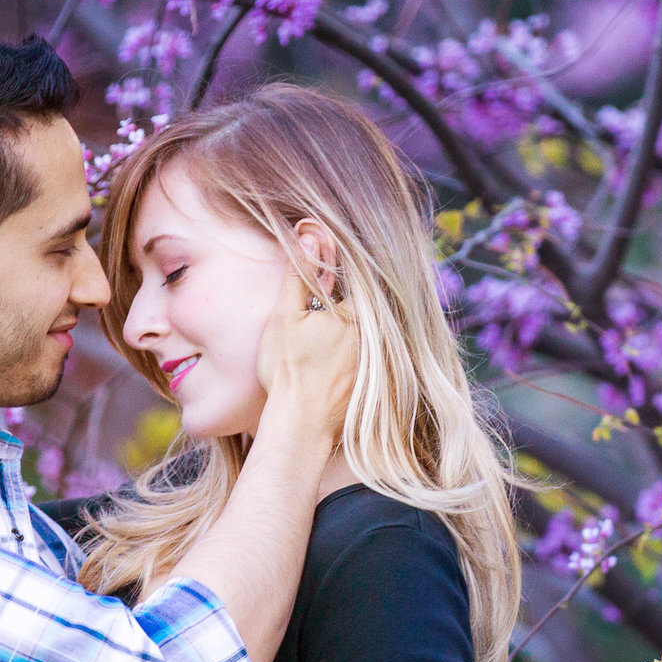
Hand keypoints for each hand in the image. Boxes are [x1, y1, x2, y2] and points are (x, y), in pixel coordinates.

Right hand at [253, 259, 356, 452]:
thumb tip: (310, 237)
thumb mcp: (285, 317)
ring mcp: (375, 363)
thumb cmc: (288, 370)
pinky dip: (357, 355)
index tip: (330, 274)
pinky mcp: (372, 385)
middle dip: (349, 302)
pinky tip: (335, 363)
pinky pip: (369, 359)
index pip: (359, 281)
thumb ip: (299, 276)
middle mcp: (373, 338)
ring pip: (369, 335)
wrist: (299, 424)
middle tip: (326, 312)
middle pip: (366, 309)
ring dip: (355, 330)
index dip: (343, 275)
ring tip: (329, 338)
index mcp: (355, 316)